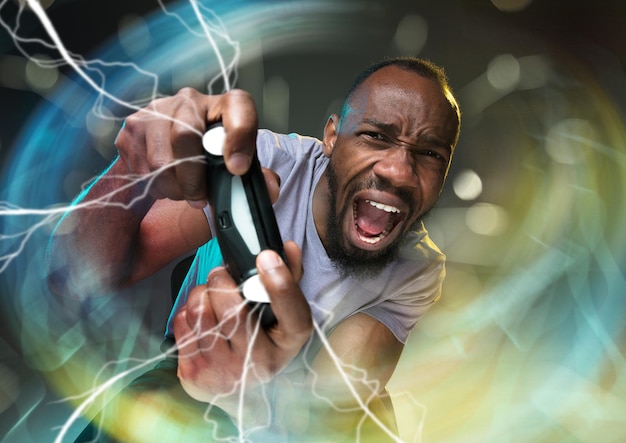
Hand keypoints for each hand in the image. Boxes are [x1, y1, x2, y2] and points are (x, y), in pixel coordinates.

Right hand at [115, 88, 258, 205]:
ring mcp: (156, 110)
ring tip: (183, 192)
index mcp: (226, 103)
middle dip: (193, 179)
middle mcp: (190, 100)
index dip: (239, 138)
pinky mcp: (132, 128)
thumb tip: (269, 188)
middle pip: (185, 135)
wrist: (174, 146)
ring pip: (159, 158)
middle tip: (199, 199)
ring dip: (172, 187)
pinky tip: (166, 181)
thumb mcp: (239, 161)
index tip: (237, 168)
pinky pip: (140, 167)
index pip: (238, 108)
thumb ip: (258, 176)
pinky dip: (155, 185)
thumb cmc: (214, 154)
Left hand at [172, 241, 311, 408]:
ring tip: (210, 296)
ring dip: (202, 293)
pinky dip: (188, 310)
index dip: (280, 283)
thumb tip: (287, 248)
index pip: (293, 313)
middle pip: (233, 310)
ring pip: (201, 311)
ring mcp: (224, 371)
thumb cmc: (263, 342)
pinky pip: (182, 322)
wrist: (237, 390)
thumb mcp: (284, 315)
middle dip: (221, 280)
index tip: (266, 257)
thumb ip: (289, 279)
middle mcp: (259, 362)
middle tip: (222, 274)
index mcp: (288, 343)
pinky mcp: (194, 372)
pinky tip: (201, 316)